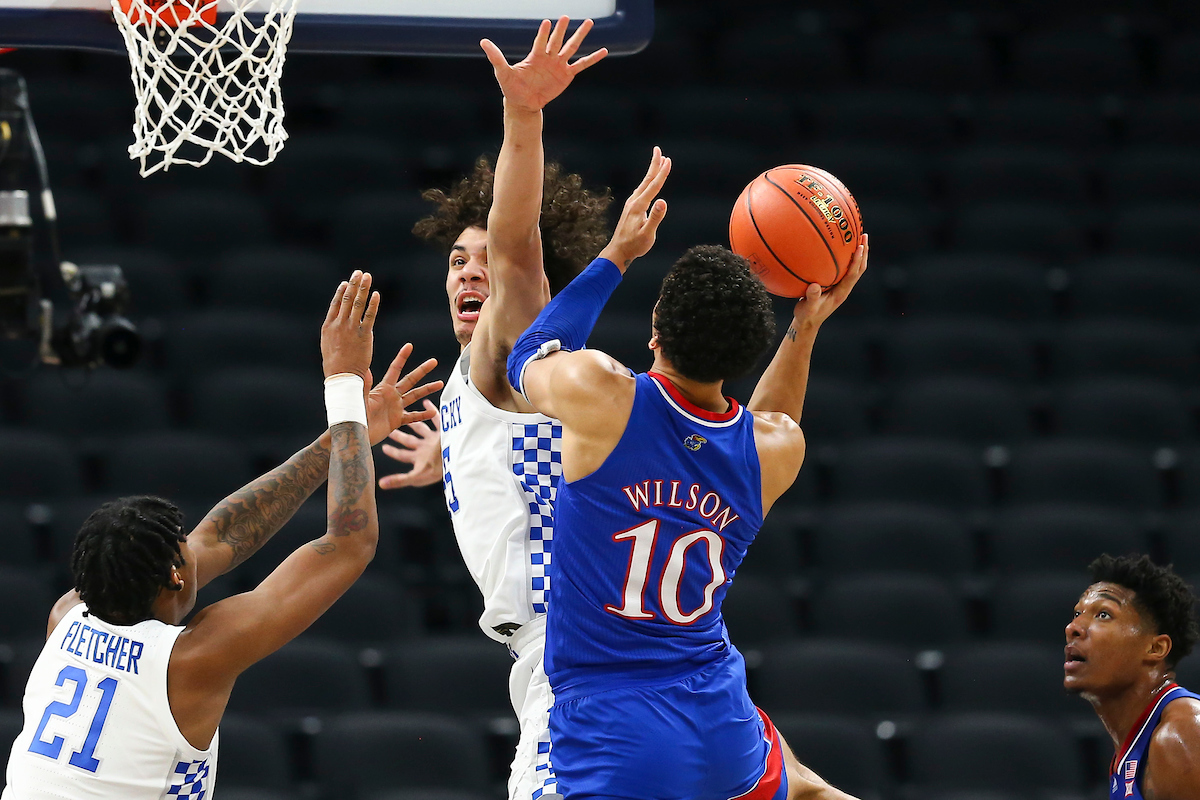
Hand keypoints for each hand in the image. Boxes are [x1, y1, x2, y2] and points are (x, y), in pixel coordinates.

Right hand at [322, 271, 377, 381]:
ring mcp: (351, 328)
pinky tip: (376, 294)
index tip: (347, 282)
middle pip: (347, 299)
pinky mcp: (364, 334)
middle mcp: (339, 324)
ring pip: (357, 303)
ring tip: (367, 276)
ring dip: (363, 288)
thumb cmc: (335, 364)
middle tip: (359, 273)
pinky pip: (369, 315)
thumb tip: (338, 324)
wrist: (342, 376)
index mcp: (328, 326)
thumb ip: (334, 332)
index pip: (336, 304)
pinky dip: (373, 304)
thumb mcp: (328, 345)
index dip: (342, 292)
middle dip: (354, 284)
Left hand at [365, 344, 443, 446]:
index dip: (402, 357)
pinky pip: (413, 417)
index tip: (409, 346)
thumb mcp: (359, 399)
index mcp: (382, 388)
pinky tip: (433, 412)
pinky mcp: (396, 420)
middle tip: (433, 361)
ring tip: (440, 383)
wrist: (355, 433)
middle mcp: (391, 395)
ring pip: (415, 396)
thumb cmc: (353, 415)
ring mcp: (395, 407)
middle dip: (422, 370)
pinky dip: (423, 415)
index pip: (395, 369)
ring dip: (427, 389)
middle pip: (410, 380)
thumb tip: (366, 370)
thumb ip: (365, 386)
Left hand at [379, 400, 442, 489]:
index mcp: (419, 458)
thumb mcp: (416, 476)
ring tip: (408, 414)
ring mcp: (435, 439)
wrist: (458, 458)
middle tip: (391, 431)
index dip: (393, 452)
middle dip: (400, 437)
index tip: (384, 447)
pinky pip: (437, 418)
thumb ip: (399, 480)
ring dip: (415, 423)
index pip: (403, 455)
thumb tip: (380, 485)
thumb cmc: (438, 468)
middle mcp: (426, 448)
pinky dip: (432, 411)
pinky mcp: (445, 431)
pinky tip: (427, 403)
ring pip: (422, 429)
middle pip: (410, 441)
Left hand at [480, 17, 607, 113]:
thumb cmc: (511, 87)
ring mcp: (559, 65)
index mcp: (535, 55)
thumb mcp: (502, 72)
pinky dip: (592, 58)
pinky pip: (582, 65)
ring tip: (589, 23)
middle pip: (558, 40)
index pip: (540, 41)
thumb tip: (483, 41)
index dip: (544, 33)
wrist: (523, 103)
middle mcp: (548, 57)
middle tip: (567, 16)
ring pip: (571, 48)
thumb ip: (496, 57)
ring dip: (579, 36)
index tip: (548, 23)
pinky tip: (603, 50)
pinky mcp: (567, 76)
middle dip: (562, 30)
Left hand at [599, 147, 670, 270]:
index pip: (653, 186)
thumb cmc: (634, 245)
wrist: (618, 252)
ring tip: (658, 161)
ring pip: (644, 184)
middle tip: (659, 150)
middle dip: (654, 164)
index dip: (662, 173)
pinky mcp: (631, 208)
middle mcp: (634, 202)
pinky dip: (648, 182)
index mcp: (639, 206)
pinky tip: (650, 183)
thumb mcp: (647, 234)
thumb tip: (663, 201)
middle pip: (647, 180)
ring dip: (652, 172)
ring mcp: (631, 204)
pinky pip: (641, 190)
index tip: (668, 160)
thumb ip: (655, 218)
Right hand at [792, 234, 868, 332]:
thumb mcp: (807, 309)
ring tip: (858, 236)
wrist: (807, 322)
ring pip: (854, 267)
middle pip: (859, 268)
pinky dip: (845, 256)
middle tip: (864, 235)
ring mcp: (840, 286)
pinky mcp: (835, 284)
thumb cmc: (807, 316)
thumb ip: (811, 298)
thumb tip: (814, 286)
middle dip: (864, 252)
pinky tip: (839, 246)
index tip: (860, 247)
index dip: (857, 261)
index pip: (853, 274)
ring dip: (858, 252)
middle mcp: (844, 288)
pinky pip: (844, 268)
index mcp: (841, 293)